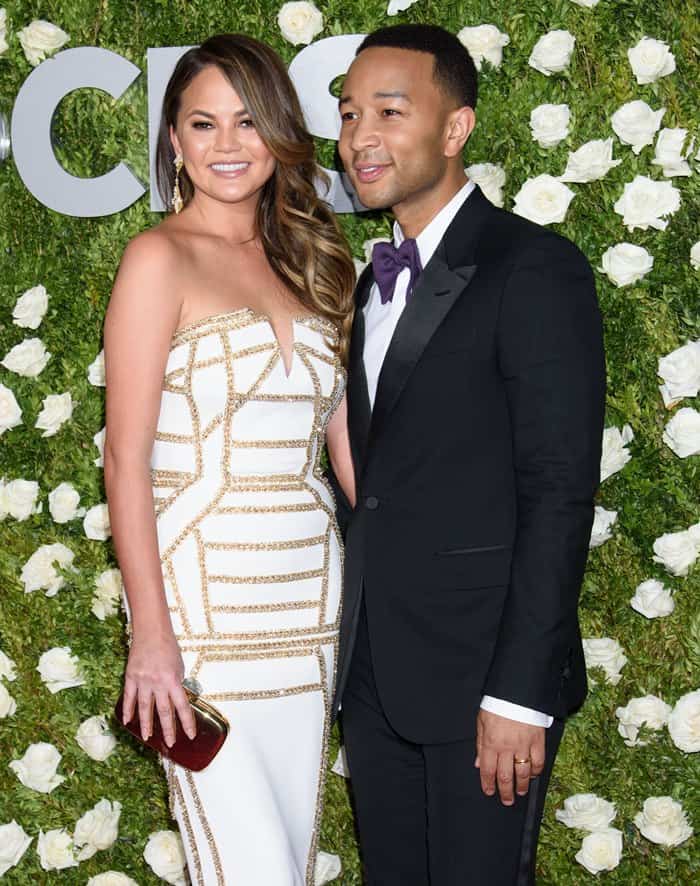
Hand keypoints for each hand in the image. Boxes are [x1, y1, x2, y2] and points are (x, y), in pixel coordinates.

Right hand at [122, 629, 195, 746]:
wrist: (151, 632)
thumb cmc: (168, 647)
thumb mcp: (179, 666)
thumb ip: (176, 684)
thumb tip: (176, 699)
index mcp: (173, 679)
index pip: (182, 706)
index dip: (187, 722)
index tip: (190, 735)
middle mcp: (158, 683)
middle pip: (164, 711)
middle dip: (168, 729)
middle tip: (170, 743)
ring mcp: (143, 681)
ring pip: (145, 708)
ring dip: (146, 725)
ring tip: (148, 738)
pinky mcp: (131, 677)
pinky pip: (129, 697)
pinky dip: (129, 710)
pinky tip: (128, 721)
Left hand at [475, 709, 544, 805]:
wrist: (516, 692)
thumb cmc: (496, 706)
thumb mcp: (481, 722)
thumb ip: (480, 744)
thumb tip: (478, 764)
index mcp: (491, 743)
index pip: (487, 770)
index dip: (488, 784)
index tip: (489, 792)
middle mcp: (507, 747)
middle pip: (505, 776)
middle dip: (505, 791)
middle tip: (506, 800)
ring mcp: (523, 746)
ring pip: (523, 773)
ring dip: (521, 786)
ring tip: (520, 792)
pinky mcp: (537, 742)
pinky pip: (538, 762)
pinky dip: (536, 772)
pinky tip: (533, 775)